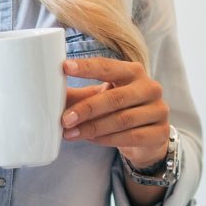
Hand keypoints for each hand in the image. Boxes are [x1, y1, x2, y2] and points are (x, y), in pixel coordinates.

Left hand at [61, 56, 170, 172]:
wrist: (148, 135)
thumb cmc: (119, 109)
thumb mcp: (101, 97)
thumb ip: (79, 95)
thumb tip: (46, 93)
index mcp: (133, 71)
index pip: (108, 66)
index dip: (87, 67)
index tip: (64, 67)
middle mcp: (150, 87)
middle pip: (115, 98)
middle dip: (87, 109)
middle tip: (64, 119)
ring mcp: (158, 110)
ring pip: (122, 120)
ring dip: (93, 128)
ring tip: (71, 134)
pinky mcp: (160, 133)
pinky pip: (130, 137)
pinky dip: (107, 139)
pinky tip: (91, 140)